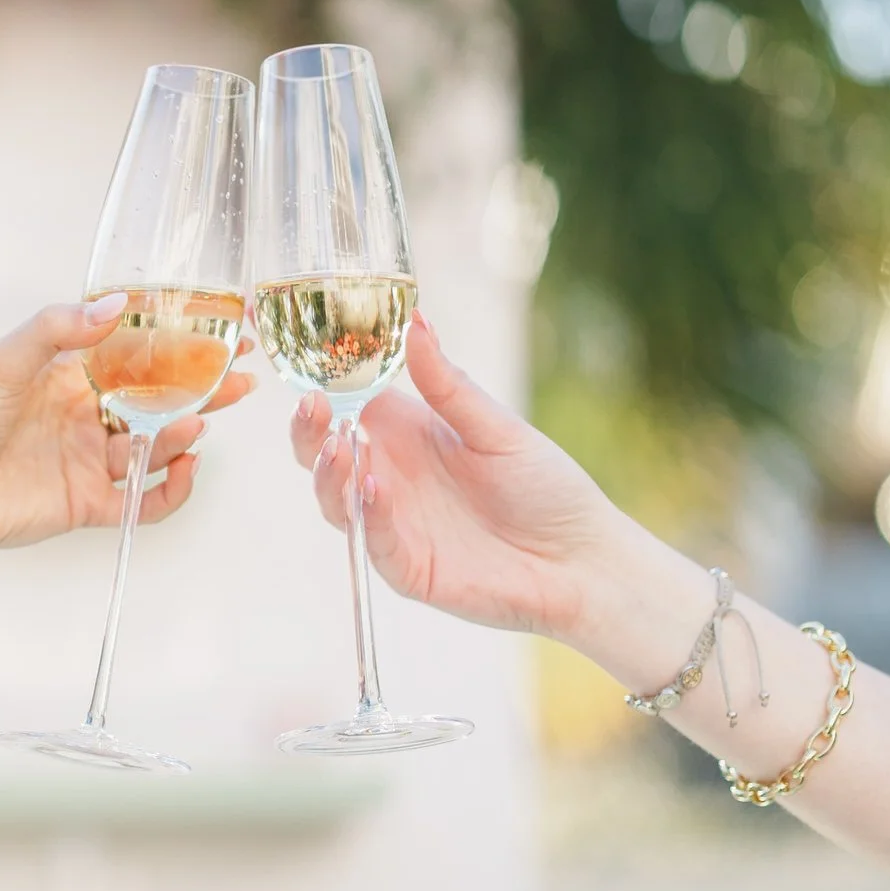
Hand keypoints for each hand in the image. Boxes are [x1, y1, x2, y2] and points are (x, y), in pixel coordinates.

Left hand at [0, 295, 253, 555]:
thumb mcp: (5, 359)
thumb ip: (60, 329)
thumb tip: (118, 304)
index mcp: (69, 373)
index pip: (138, 350)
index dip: (181, 338)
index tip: (221, 323)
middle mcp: (85, 413)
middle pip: (159, 397)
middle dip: (204, 385)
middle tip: (243, 373)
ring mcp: (90, 459)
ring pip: (157, 445)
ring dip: (184, 433)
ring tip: (195, 422)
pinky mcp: (88, 503)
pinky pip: (145, 500)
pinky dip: (172, 488)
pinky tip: (184, 468)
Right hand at [288, 312, 618, 643]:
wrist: (581, 559)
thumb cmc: (546, 487)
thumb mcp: (496, 428)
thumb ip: (448, 385)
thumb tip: (416, 321)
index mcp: (409, 437)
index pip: (346, 410)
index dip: (323, 393)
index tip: (315, 374)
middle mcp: (392, 479)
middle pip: (323, 457)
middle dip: (308, 434)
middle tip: (312, 410)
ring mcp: (394, 525)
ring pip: (336, 501)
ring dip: (328, 475)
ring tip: (337, 447)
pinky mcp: (407, 569)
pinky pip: (374, 542)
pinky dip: (369, 517)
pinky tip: (374, 490)